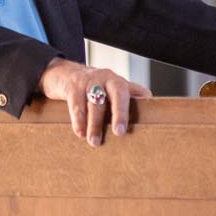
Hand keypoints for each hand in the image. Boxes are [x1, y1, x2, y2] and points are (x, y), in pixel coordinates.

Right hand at [37, 58, 151, 146]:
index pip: (124, 94)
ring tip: (94, 142)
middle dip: (116, 115)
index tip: (125, 128)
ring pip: (93, 104)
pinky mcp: (72, 86)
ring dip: (94, 124)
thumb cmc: (96, 86)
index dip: (125, 111)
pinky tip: (80, 132)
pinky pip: (76, 105)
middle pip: (112, 97)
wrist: (67, 73)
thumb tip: (149, 98)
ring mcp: (87, 81)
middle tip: (118, 134)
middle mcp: (103, 78)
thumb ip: (131, 92)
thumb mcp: (113, 87)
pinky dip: (78, 120)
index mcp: (116, 81)